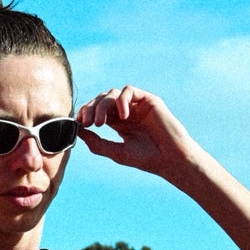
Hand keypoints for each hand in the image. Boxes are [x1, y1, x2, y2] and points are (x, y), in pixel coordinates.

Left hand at [75, 86, 197, 181]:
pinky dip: (121, 100)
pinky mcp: (148, 100)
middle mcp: (127, 111)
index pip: (97, 111)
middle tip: (87, 123)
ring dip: (102, 106)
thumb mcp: (116, 152)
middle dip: (90, 109)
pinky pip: (129, 90)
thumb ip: (97, 143)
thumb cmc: (147, 159)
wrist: (170, 159)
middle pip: (101, 100)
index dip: (86, 113)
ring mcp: (137, 105)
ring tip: (101, 123)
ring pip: (112, 94)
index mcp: (119, 123)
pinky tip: (122, 117)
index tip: (79, 123)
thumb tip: (78, 132)